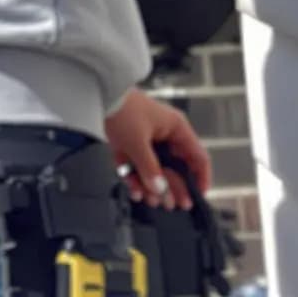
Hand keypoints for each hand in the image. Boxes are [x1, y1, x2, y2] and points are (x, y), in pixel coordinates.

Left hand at [104, 89, 211, 210]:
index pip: (198, 158)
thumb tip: (159, 190)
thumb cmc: (123, 108)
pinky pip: (139, 164)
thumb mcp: (138, 142)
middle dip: (172, 187)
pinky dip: (136, 177)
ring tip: (150, 200)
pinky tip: (135, 190)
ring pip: (156, 168)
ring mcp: (148, 139)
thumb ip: (149, 168)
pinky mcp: (132, 142)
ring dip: (153, 185)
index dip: (200, 179)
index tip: (196, 197)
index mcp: (176, 129)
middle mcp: (166, 134)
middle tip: (170, 205)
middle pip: (176, 168)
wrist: (96, 91)